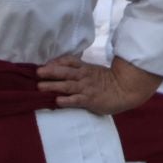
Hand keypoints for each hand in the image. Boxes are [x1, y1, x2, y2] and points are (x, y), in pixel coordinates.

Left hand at [37, 55, 162, 115]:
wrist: (126, 89)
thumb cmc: (108, 82)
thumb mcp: (93, 71)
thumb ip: (80, 70)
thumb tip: (63, 69)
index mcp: (85, 68)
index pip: (68, 61)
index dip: (56, 62)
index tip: (45, 64)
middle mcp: (83, 76)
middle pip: (64, 72)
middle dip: (50, 72)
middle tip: (36, 72)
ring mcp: (86, 88)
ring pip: (67, 85)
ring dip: (53, 86)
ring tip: (40, 87)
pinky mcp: (90, 100)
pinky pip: (76, 100)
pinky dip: (66, 100)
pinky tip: (57, 101)